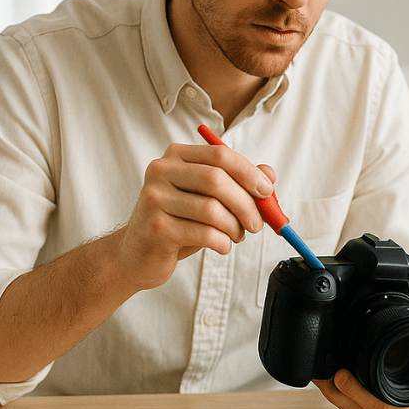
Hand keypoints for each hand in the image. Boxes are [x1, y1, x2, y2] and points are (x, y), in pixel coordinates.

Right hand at [116, 141, 275, 290]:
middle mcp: (160, 171)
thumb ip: (236, 183)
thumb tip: (270, 174)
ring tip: (236, 235)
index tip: (266, 191)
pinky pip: (204, 233)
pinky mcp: (155, 227)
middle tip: (258, 223)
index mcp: (175, 156)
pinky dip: (222, 242)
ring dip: (235, 227)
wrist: (138, 254)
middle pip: (216, 180)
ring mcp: (154, 198)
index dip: (248, 172)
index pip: (220, 154)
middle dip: (246, 204)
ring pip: (212, 210)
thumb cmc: (178, 222)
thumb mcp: (207, 199)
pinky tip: (222, 245)